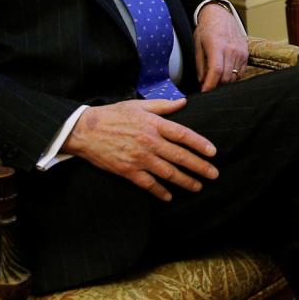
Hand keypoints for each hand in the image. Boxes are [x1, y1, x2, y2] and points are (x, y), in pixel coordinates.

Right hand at [62, 98, 217, 201]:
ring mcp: (139, 158)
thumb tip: (183, 103)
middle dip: (199, 167)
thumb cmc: (113, 115)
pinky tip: (169, 196)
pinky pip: (148, 184)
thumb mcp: (138, 105)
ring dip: (185, 181)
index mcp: (153, 124)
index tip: (213, 152)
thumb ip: (163, 106)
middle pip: (180, 156)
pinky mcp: (128, 171)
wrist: (85, 131)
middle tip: (214, 174)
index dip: (200, 144)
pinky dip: (160, 191)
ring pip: (168, 173)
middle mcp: (149, 142)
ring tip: (198, 186)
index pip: (183, 135)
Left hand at [194, 2, 248, 91]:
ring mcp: (240, 52)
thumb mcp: (198, 44)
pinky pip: (241, 73)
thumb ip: (200, 65)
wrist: (221, 16)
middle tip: (208, 86)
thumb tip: (202, 81)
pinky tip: (225, 74)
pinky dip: (233, 77)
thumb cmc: (207, 29)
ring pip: (234, 77)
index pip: (216, 71)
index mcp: (217, 46)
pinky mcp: (246, 54)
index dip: (210, 85)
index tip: (204, 92)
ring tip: (216, 80)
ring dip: (225, 82)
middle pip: (226, 77)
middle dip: (216, 86)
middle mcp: (231, 49)